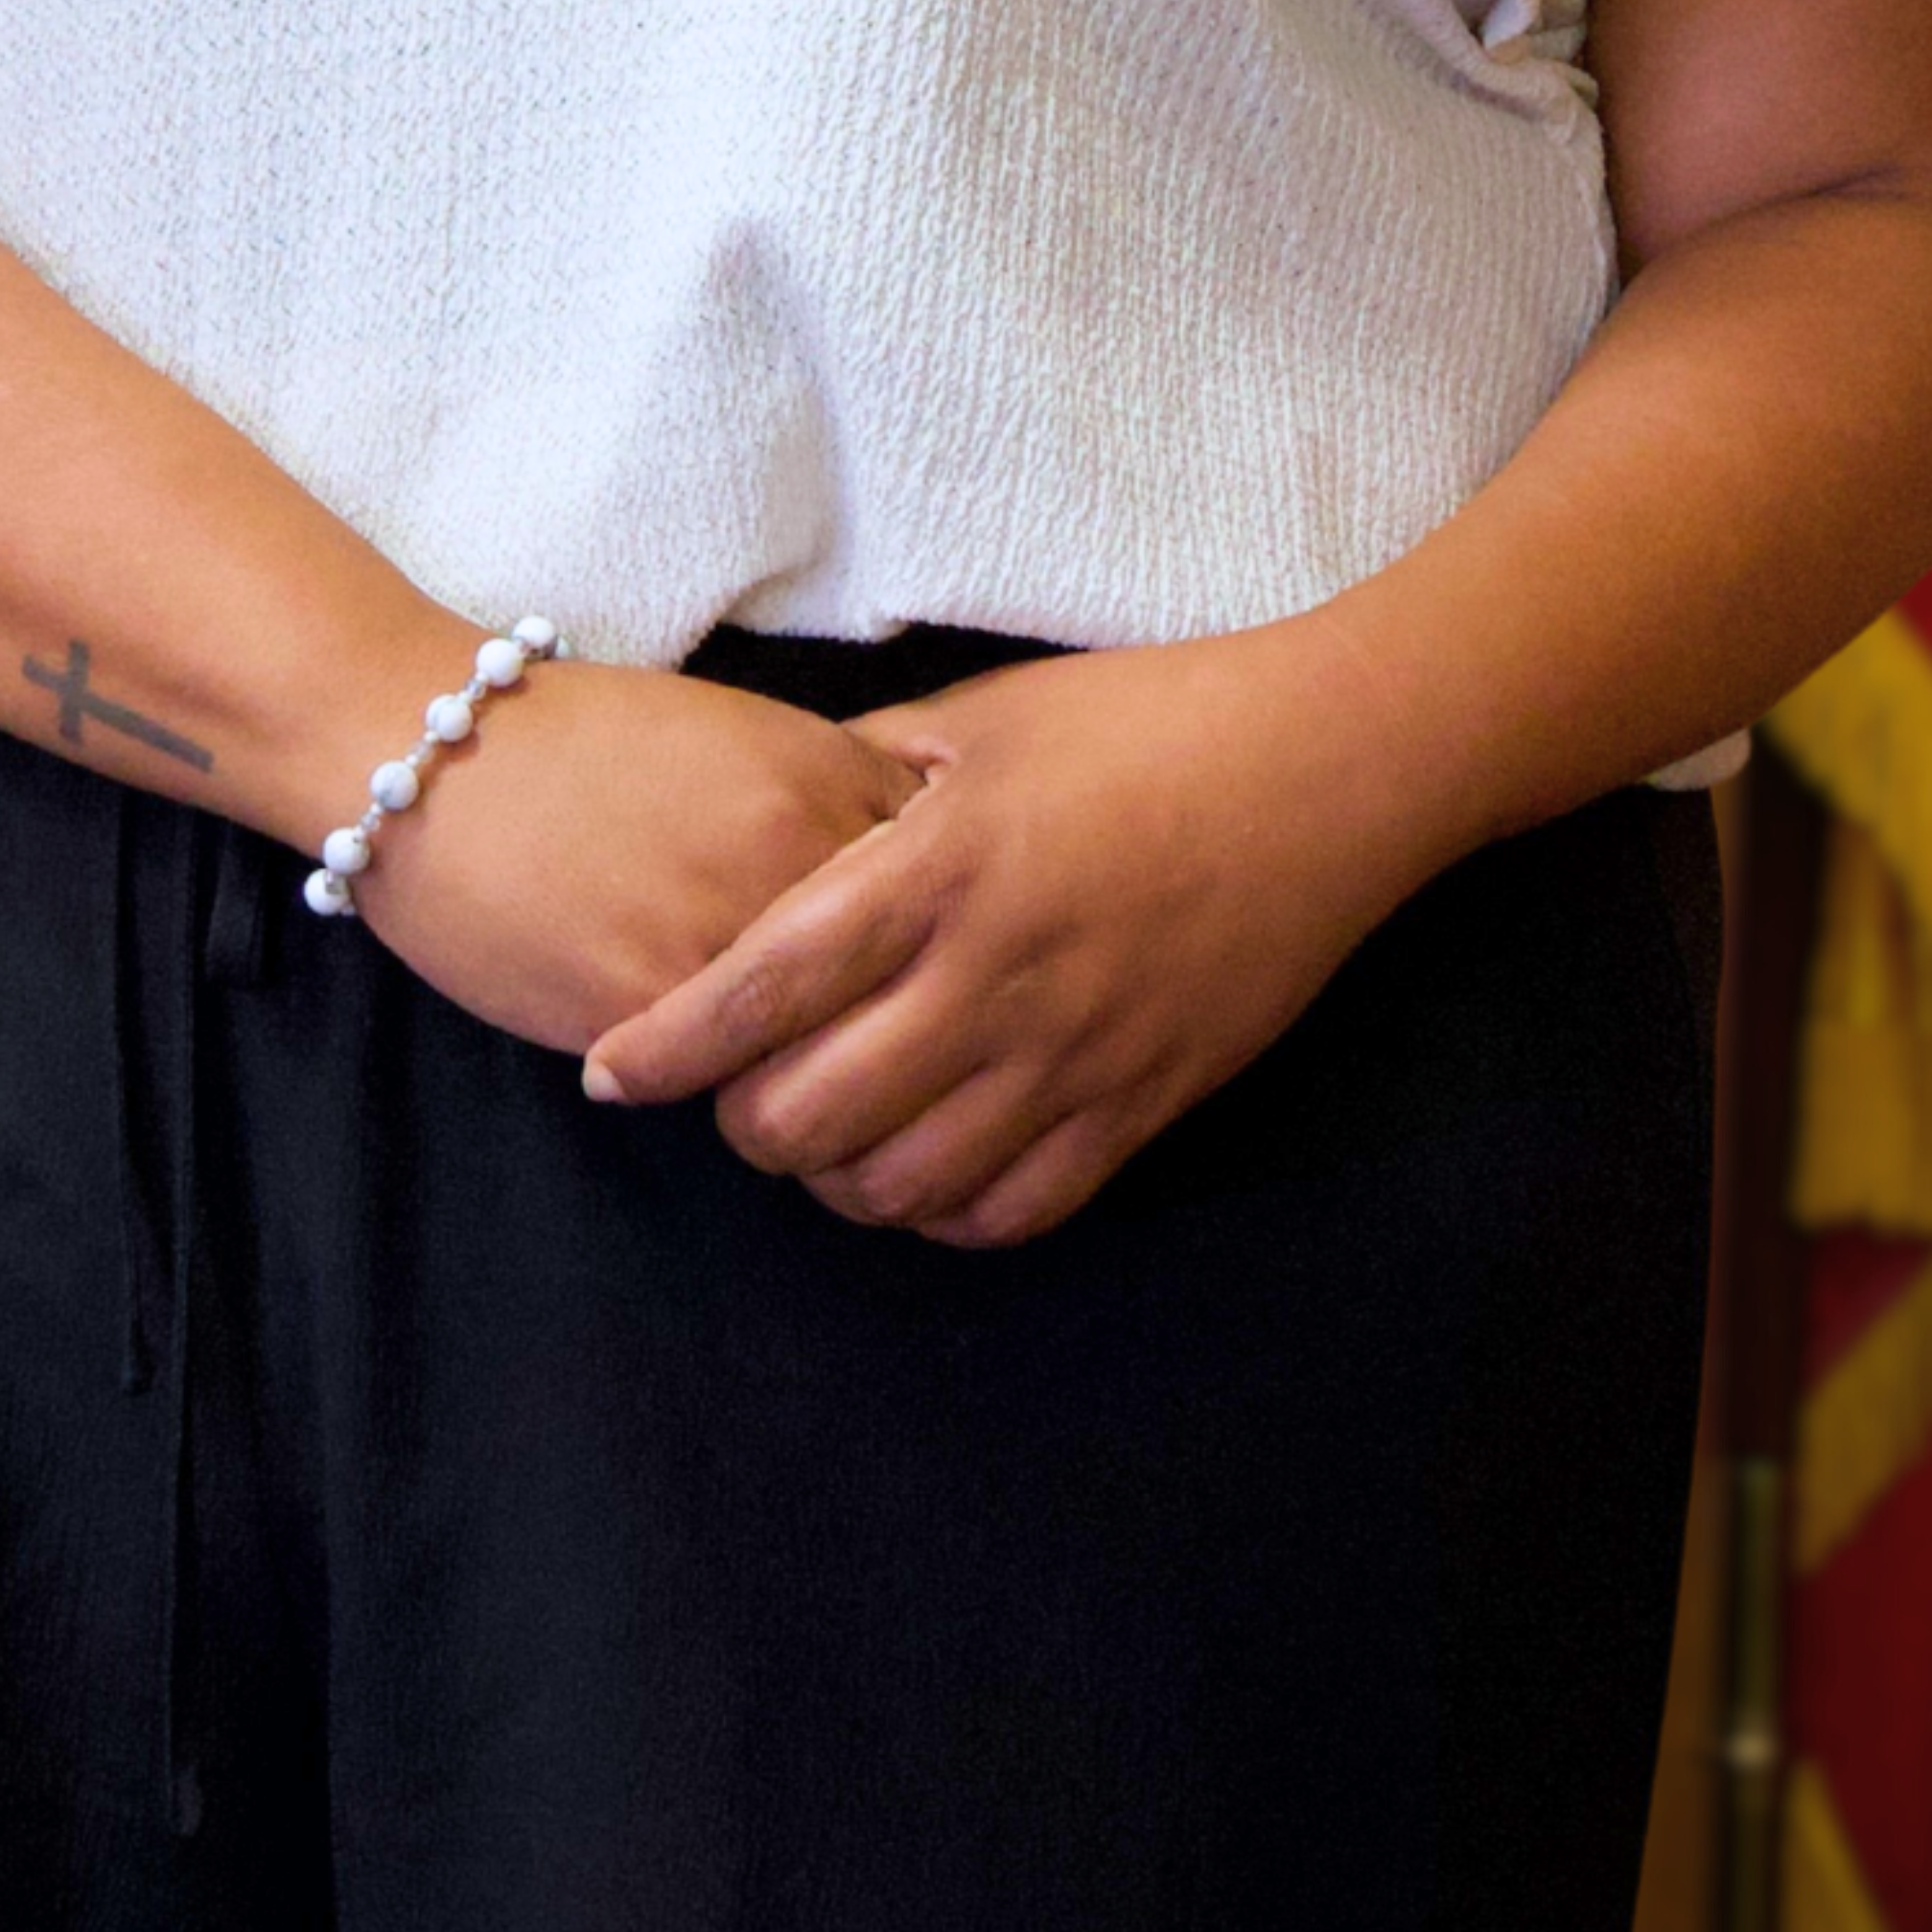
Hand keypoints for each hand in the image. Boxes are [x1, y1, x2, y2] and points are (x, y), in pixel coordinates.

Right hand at [357, 660, 909, 1053]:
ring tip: (837, 1088)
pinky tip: (741, 1082)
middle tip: (909, 1052)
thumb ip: (830, 794)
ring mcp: (723, 937)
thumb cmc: (582, 738)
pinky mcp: (652, 1013)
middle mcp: (788, 854)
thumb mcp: (737, 732)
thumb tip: (911, 865)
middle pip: (907, 973)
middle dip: (910, 1016)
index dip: (950, 927)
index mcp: (818, 773)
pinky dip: (750, 1087)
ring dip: (836, 1068)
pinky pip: (738, 1077)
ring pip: (832, 1044)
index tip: (948, 960)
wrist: (437, 758)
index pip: (946, 879)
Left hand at [577, 633, 1406, 1246]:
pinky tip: (921, 1172)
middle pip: (812, 1114)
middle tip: (730, 1096)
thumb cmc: (1145, 720)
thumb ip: (866, 771)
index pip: (762, 986)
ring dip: (837, 1180)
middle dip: (742, 1125)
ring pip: (905, 1184)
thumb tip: (775, 806)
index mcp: (939, 867)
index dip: (668, 1045)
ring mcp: (1073, 1053)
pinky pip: (1015, 1209)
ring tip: (820, 1141)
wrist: (1323, 769)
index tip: (609, 1076)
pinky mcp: (1143, 1104)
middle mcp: (994, 976)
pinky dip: (943, 1212)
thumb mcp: (984, 720)